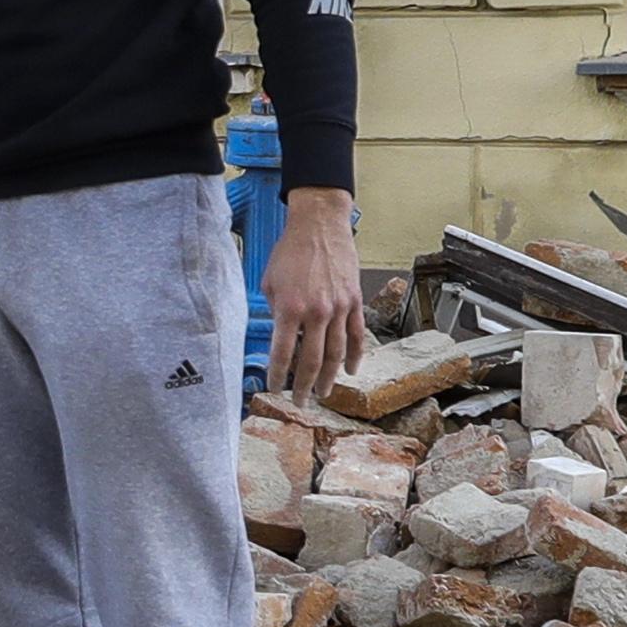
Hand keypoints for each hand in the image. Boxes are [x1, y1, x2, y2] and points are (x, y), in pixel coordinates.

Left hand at [263, 189, 367, 400]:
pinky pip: (356, 335)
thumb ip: (274, 312)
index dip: (277, 375)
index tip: (273, 389)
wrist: (319, 225)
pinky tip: (350, 371)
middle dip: (304, 386)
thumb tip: (281, 335)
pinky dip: (354, 356)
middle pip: (310, 361)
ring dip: (328, 378)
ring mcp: (339, 308)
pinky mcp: (355, 302)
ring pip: (336, 354)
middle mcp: (316, 313)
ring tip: (322, 393)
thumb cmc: (290, 250)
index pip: (282, 354)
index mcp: (289, 309)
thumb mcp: (269, 282)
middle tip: (301, 401)